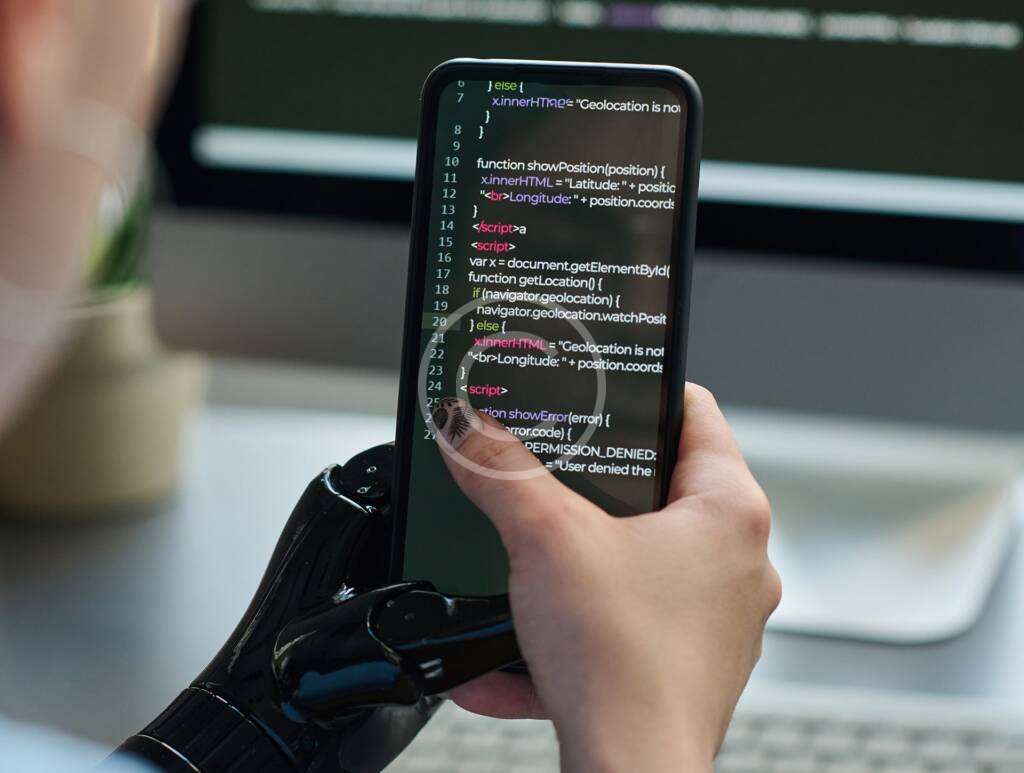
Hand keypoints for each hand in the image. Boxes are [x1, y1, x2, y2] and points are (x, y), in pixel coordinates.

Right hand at [431, 384, 780, 771]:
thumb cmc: (624, 664)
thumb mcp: (545, 540)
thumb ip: (501, 472)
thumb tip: (469, 429)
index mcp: (729, 512)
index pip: (695, 413)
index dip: (642, 393)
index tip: (601, 389)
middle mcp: (736, 563)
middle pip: (664, 487)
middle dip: (600, 483)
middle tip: (554, 471)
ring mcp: (715, 617)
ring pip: (642, 559)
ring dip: (582, 559)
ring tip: (534, 555)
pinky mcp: (685, 661)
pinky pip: (624, 621)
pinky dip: (575, 622)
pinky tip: (515, 645)